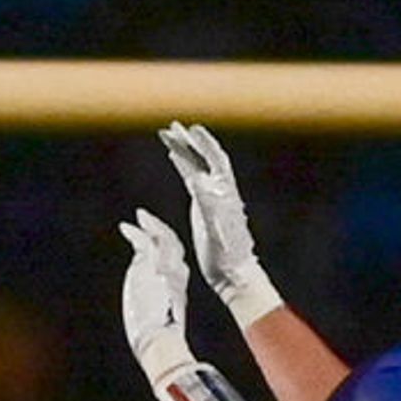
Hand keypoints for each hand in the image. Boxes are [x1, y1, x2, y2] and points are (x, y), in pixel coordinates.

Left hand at [120, 210, 196, 388]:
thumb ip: (155, 317)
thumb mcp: (157, 324)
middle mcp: (175, 275)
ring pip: (164, 239)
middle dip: (162, 230)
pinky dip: (136, 232)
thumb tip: (151, 333)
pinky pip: (146, 242)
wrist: (159, 342)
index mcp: (177, 289)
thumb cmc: (157, 343)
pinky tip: (126, 227)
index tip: (158, 240)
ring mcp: (166, 269)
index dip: (167, 250)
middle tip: (149, 219)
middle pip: (173, 246)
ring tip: (140, 215)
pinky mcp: (154, 267)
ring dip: (152, 225)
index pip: (175, 263)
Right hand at [160, 122, 280, 326]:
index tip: (192, 129)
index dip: (205, 144)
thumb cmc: (228, 255)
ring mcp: (212, 198)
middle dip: (190, 142)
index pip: (216, 161)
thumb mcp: (216, 229)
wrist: (233, 274)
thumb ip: (208, 204)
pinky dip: (183, 166)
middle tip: (172, 126)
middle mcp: (221, 192)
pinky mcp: (203, 208)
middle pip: (204, 159)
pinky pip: (192, 180)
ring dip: (183, 150)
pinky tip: (173, 157)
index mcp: (227, 194)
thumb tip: (198, 179)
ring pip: (196, 167)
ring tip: (167, 134)